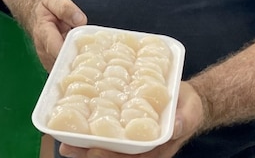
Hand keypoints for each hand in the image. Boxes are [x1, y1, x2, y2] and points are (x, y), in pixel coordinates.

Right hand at [31, 0, 87, 70]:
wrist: (35, 16)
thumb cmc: (46, 8)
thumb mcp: (55, 0)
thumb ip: (66, 8)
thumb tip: (80, 21)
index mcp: (44, 33)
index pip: (56, 48)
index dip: (70, 53)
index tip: (86, 54)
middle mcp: (43, 50)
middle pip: (62, 62)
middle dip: (78, 63)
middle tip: (97, 61)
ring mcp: (47, 60)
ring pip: (64, 70)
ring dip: (78, 68)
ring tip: (94, 63)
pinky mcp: (51, 65)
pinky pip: (64, 71)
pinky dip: (75, 69)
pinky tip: (86, 64)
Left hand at [57, 82, 202, 157]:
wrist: (183, 102)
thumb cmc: (187, 106)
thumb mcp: (190, 109)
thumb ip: (184, 118)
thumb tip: (176, 125)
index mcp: (158, 148)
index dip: (112, 156)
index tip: (94, 149)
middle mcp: (143, 150)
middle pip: (114, 157)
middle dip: (91, 154)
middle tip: (68, 148)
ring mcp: (133, 144)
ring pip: (107, 151)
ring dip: (85, 150)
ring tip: (64, 144)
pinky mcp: (125, 134)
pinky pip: (107, 140)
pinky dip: (89, 138)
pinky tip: (72, 133)